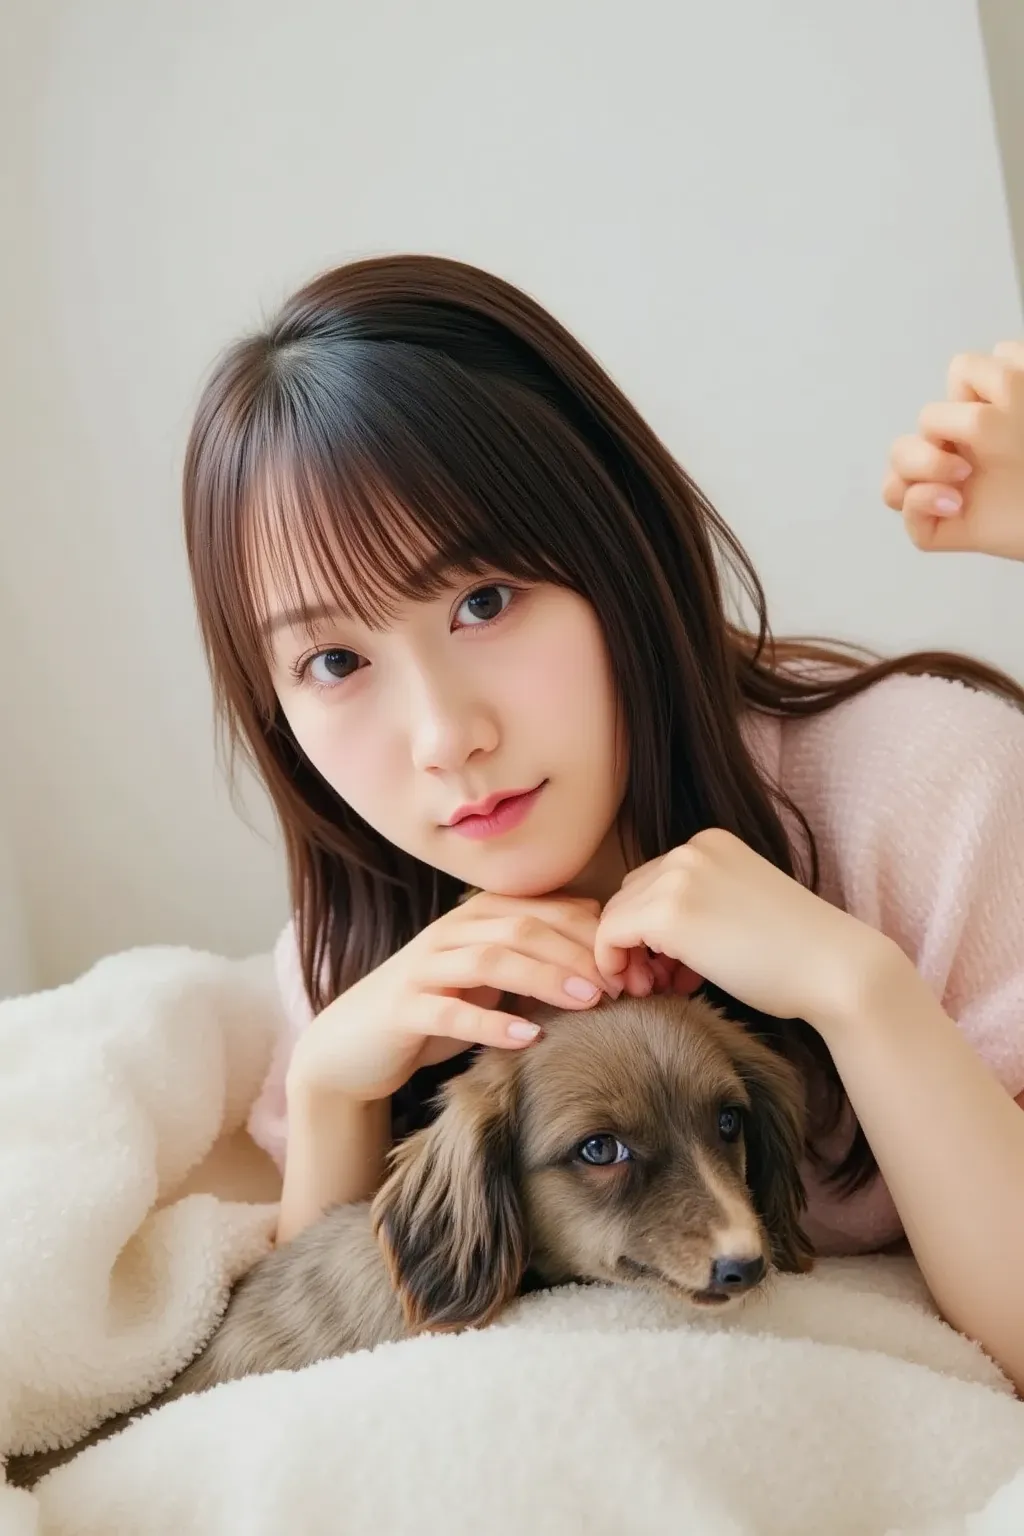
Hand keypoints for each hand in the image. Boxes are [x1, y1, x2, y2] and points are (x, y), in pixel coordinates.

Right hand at [285, 891, 623, 1103]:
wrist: (355, 1043)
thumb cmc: (438, 1007)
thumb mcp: (492, 980)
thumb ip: (537, 963)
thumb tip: (610, 964)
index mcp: (477, 918)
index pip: (545, 910)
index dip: (593, 933)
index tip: (635, 965)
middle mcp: (451, 933)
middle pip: (523, 927)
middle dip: (578, 952)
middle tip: (623, 982)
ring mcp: (424, 968)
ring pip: (490, 959)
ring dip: (544, 977)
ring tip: (588, 1000)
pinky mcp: (403, 1008)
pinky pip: (450, 1011)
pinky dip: (491, 1024)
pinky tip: (528, 1039)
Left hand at [594, 829, 895, 1035]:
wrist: (835, 969)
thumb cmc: (796, 953)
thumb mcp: (740, 906)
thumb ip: (697, 905)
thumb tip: (646, 938)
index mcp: (710, 842)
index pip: (653, 882)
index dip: (654, 929)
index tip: (673, 967)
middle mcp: (690, 849)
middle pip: (631, 896)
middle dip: (639, 942)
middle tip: (663, 982)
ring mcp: (678, 876)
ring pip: (616, 916)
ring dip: (629, 956)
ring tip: (663, 989)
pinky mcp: (668, 912)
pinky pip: (610, 934)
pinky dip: (614, 962)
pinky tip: (648, 989)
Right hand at [883, 341, 1023, 559]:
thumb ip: (998, 379)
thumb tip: (986, 366)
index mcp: (998, 411)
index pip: (957, 380)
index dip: (965, 389)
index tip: (991, 403)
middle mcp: (974, 448)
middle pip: (921, 424)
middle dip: (937, 431)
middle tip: (974, 449)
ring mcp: (957, 489)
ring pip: (899, 466)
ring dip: (920, 463)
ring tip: (962, 476)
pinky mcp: (951, 530)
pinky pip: (910, 521)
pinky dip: (919, 506)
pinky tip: (956, 505)